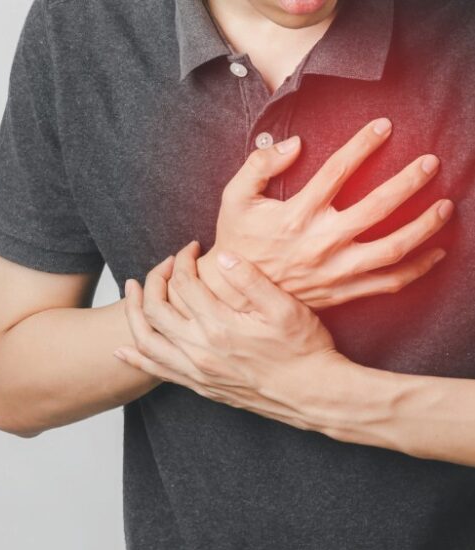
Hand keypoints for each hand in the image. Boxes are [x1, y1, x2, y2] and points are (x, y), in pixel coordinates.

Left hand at [115, 241, 353, 434]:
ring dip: (134, 313)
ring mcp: (197, 371)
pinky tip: (123, 348)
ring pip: (147, 340)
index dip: (183, 260)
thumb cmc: (304, 350)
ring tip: (131, 292)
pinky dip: (136, 358)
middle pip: (156, 308)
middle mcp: (201, 350)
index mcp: (220, 325)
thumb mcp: (285, 308)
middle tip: (166, 264)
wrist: (313, 395)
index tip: (192, 248)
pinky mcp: (200, 386)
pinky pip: (157, 372)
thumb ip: (250, 279)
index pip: (184, 283)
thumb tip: (221, 256)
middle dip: (155, 279)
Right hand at [180, 118, 451, 312]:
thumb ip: (258, 166)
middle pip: (376, 208)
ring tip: (445, 207)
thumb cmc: (236, 240)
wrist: (236, 292)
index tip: (385, 126)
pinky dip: (415, 270)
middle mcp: (319, 243)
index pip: (336, 171)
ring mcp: (333, 271)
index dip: (363, 144)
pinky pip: (386, 284)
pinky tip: (435, 254)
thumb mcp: (234, 198)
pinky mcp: (340, 292)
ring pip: (391, 249)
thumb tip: (294, 145)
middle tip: (431, 163)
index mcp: (295, 216)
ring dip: (423, 227)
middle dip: (409, 181)